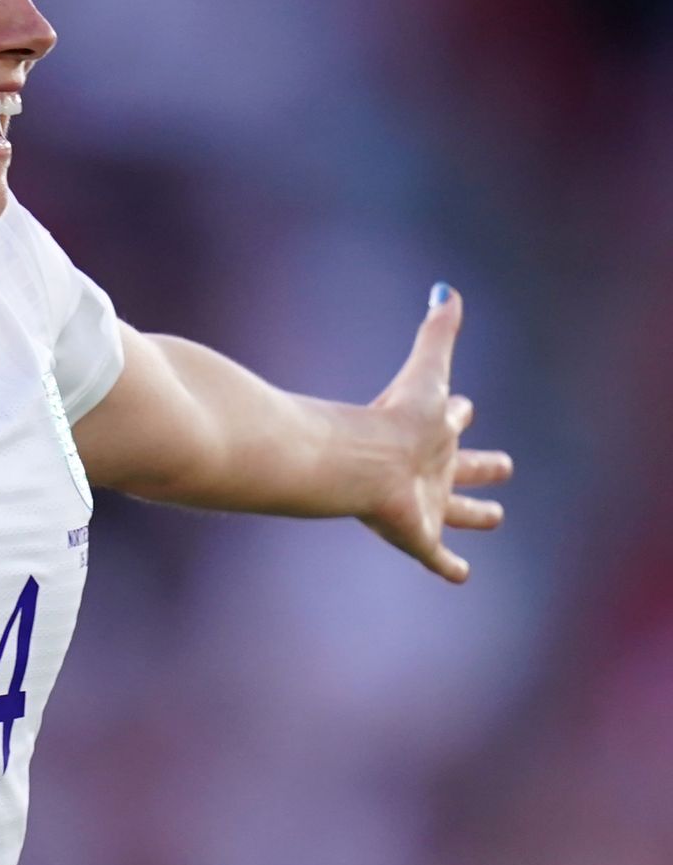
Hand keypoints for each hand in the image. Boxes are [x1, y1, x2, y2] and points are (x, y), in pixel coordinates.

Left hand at [361, 284, 513, 581]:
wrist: (360, 464)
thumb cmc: (393, 419)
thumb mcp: (427, 372)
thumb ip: (436, 332)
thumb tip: (445, 288)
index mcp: (432, 431)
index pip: (452, 417)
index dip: (459, 411)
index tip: (466, 406)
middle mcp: (432, 468)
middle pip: (464, 467)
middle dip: (483, 465)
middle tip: (504, 465)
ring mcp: (427, 504)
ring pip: (458, 510)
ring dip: (475, 512)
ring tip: (493, 515)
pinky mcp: (419, 537)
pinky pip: (438, 557)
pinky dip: (450, 565)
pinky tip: (461, 575)